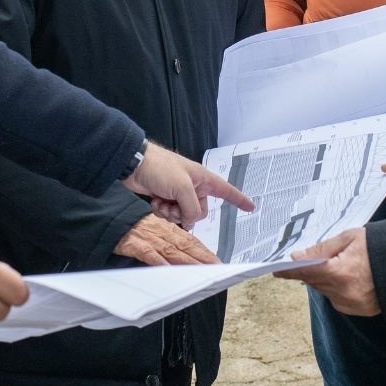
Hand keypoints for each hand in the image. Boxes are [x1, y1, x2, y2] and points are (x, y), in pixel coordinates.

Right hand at [114, 213, 219, 265]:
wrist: (108, 215)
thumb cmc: (130, 224)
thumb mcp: (152, 228)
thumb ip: (166, 240)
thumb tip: (180, 255)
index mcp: (166, 228)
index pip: (190, 240)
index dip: (204, 251)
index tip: (216, 261)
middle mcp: (161, 232)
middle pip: (185, 246)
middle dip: (202, 257)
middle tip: (217, 268)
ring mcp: (148, 238)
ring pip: (172, 250)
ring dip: (188, 261)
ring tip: (201, 271)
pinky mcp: (135, 243)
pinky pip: (149, 253)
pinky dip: (159, 261)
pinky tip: (168, 269)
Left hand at [124, 142, 254, 226]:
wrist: (134, 164)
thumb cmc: (160, 167)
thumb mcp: (182, 188)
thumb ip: (192, 208)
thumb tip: (190, 221)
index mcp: (203, 178)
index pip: (226, 191)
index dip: (239, 199)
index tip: (251, 207)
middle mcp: (193, 186)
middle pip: (199, 211)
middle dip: (185, 213)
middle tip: (173, 205)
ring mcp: (179, 192)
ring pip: (183, 215)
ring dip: (171, 213)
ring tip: (161, 202)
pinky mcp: (166, 197)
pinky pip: (170, 214)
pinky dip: (162, 211)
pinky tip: (155, 202)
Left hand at [275, 227, 379, 315]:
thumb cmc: (380, 246)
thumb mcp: (350, 238)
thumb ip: (322, 249)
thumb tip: (298, 256)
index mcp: (340, 272)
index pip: (306, 272)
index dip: (289, 271)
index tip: (276, 271)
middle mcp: (344, 293)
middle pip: (314, 282)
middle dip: (310, 272)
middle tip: (310, 260)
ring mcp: (352, 305)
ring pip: (325, 292)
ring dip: (324, 280)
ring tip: (338, 265)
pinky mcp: (359, 311)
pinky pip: (337, 300)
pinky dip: (337, 289)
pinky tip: (349, 277)